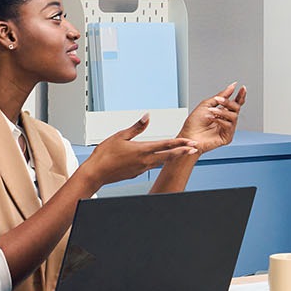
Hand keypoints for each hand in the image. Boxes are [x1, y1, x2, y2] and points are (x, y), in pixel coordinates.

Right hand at [80, 114, 196, 185]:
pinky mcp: (137, 173)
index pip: (165, 145)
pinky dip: (157, 161)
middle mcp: (145, 161)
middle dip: (182, 152)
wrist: (96, 173)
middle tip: (194, 149)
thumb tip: (147, 117)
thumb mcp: (120, 136)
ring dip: (172, 157)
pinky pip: (150, 166)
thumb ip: (136, 128)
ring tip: (181, 153)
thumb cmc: (104, 155)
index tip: (190, 142)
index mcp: (142, 150)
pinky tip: (157, 159)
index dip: (179, 143)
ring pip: (161, 162)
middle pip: (168, 156)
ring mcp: (142, 169)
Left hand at [179, 82, 247, 152]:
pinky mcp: (227, 137)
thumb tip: (232, 87)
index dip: (240, 96)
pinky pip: (229, 126)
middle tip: (219, 100)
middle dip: (228, 102)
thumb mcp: (207, 104)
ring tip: (211, 111)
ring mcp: (227, 129)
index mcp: (222, 112)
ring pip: (234, 116)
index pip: (235, 103)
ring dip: (222, 112)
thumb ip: (221, 96)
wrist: (188, 136)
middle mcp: (226, 120)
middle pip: (236, 108)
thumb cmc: (194, 123)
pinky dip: (220, 120)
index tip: (243, 88)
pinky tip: (212, 119)